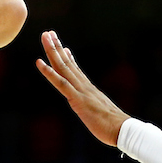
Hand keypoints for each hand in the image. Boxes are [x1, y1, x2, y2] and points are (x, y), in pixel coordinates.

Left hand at [36, 30, 129, 146]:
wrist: (122, 129)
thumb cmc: (113, 126)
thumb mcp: (101, 113)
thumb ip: (95, 108)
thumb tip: (96, 109)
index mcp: (88, 89)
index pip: (75, 70)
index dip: (67, 57)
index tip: (62, 46)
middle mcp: (84, 86)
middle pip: (67, 63)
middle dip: (57, 47)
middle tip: (48, 33)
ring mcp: (80, 90)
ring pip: (63, 67)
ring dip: (52, 51)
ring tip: (45, 36)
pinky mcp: (77, 99)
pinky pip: (60, 83)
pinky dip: (48, 72)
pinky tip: (39, 62)